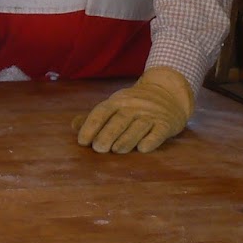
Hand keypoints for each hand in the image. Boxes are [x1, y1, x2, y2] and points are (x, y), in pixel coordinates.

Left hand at [74, 68, 195, 153]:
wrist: (169, 92)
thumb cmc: (135, 104)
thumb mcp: (116, 104)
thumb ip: (96, 117)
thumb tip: (74, 126)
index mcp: (118, 101)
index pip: (102, 111)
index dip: (91, 126)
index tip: (82, 141)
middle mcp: (134, 106)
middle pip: (119, 120)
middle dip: (108, 134)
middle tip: (98, 148)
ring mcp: (151, 114)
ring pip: (138, 126)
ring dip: (127, 139)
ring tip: (117, 150)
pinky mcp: (166, 124)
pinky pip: (158, 132)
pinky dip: (151, 140)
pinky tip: (143, 149)